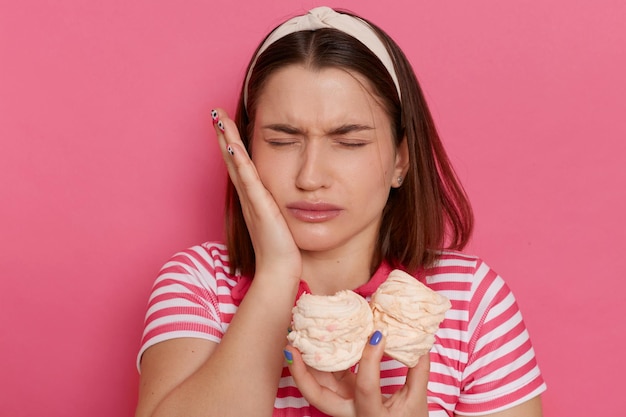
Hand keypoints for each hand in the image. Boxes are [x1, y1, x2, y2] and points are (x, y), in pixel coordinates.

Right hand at [212, 109, 300, 280]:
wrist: (279, 270)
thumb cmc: (281, 248)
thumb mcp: (278, 219)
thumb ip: (275, 205)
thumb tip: (280, 196)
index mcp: (252, 197)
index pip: (239, 164)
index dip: (230, 143)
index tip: (225, 123)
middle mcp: (247, 196)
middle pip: (232, 159)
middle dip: (223, 134)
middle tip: (215, 112)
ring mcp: (251, 200)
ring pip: (236, 164)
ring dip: (226, 140)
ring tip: (218, 119)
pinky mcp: (259, 207)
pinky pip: (248, 180)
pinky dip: (239, 163)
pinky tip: (232, 146)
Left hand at [285, 331, 429, 416]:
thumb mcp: (417, 402)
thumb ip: (418, 372)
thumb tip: (421, 342)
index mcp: (371, 415)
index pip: (365, 386)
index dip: (371, 359)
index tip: (379, 334)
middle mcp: (349, 413)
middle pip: (317, 396)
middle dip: (302, 372)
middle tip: (292, 347)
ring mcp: (342, 405)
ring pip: (316, 386)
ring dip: (303, 364)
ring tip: (295, 339)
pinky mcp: (341, 397)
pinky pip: (326, 379)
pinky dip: (319, 361)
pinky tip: (316, 343)